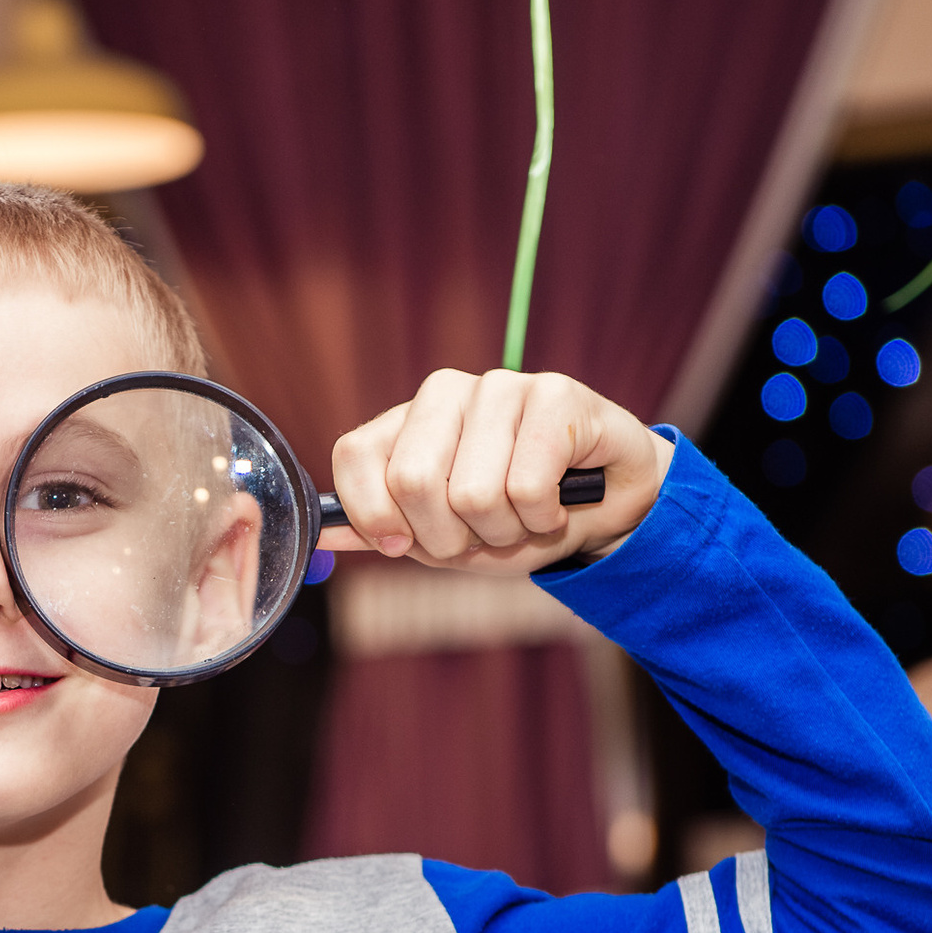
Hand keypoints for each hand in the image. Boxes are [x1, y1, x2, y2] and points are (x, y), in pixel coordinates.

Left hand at [325, 369, 672, 574]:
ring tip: (524, 518)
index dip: (373, 516)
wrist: (609, 508)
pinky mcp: (556, 395)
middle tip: (481, 536)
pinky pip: (525, 487)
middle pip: (411, 481)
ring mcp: (502, 387)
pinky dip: (541, 519)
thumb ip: (384, 530)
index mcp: (409, 420)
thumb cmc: (519, 519)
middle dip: (447, 538)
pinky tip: (556, 505)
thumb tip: (323, 534)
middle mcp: (448, 392)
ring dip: (504, 532)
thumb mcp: (443, 537)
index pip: (354, 454)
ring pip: (472, 493)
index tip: (402, 545)